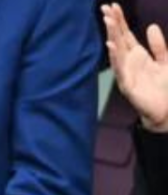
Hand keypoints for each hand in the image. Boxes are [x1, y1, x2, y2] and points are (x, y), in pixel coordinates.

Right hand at [103, 3, 167, 131]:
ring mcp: (125, 73)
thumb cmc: (164, 88)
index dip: (119, 21)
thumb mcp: (166, 61)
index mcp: (137, 55)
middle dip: (112, 23)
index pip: (125, 34)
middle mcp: (128, 62)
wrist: (166, 111)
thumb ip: (158, 45)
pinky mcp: (126, 84)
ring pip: (116, 51)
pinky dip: (114, 57)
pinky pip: (119, 68)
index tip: (112, 6)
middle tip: (105, 7)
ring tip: (107, 20)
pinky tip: (111, 45)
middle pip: (118, 39)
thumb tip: (151, 26)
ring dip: (111, 35)